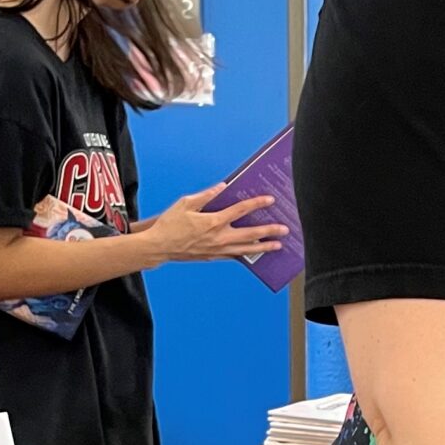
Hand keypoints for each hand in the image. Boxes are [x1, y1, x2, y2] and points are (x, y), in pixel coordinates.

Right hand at [145, 185, 284, 267]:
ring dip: (263, 247)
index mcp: (212, 221)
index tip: (270, 200)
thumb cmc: (170, 224)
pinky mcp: (214, 257)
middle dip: (269, 231)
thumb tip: (222, 187)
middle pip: (250, 233)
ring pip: (246, 249)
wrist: (159, 247)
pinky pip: (234, 256)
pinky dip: (247, 254)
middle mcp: (218, 237)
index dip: (256, 204)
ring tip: (278, 246)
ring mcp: (217, 249)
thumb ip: (206, 195)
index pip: (240, 210)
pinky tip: (255, 252)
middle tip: (285, 229)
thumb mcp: (185, 203)